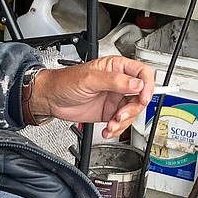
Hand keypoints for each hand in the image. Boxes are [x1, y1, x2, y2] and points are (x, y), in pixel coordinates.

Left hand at [31, 56, 154, 137]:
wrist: (50, 99)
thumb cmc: (64, 82)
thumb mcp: (90, 79)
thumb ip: (114, 81)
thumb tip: (136, 84)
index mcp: (116, 68)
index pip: (142, 74)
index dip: (147, 85)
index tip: (143, 97)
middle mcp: (118, 83)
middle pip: (140, 96)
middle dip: (133, 109)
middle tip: (120, 115)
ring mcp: (114, 99)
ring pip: (131, 112)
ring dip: (124, 122)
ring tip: (111, 124)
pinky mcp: (108, 112)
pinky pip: (120, 122)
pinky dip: (116, 129)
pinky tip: (107, 129)